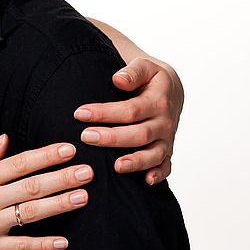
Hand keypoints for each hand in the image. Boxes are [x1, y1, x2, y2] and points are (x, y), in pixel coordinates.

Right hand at [0, 134, 92, 249]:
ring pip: (32, 213)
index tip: (67, 149)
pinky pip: (21, 246)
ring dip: (60, 204)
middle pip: (32, 186)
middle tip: (87, 171)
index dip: (46, 155)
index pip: (20, 163)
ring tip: (82, 197)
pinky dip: (42, 244)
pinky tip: (62, 241)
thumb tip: (5, 140)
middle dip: (63, 177)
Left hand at [73, 56, 183, 184]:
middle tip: (86, 137)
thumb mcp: (144, 66)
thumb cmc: (149, 78)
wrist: (169, 91)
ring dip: (135, 161)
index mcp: (157, 100)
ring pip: (154, 154)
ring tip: (115, 166)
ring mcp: (166, 139)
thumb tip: (118, 80)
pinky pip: (166, 166)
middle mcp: (164, 122)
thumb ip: (133, 71)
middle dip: (112, 137)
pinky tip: (146, 182)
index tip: (79, 113)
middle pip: (140, 134)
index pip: (130, 109)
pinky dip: (158, 175)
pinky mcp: (167, 151)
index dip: (105, 112)